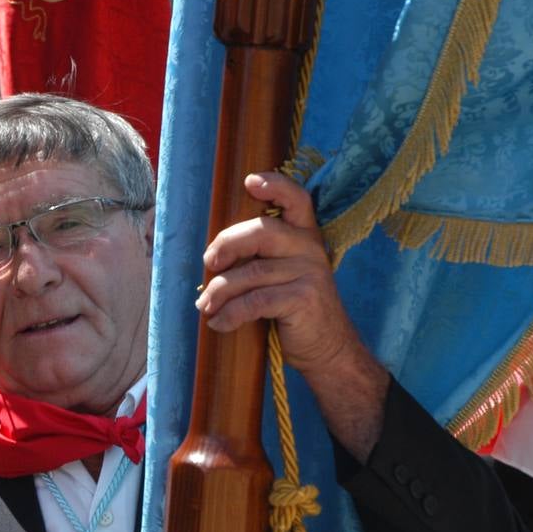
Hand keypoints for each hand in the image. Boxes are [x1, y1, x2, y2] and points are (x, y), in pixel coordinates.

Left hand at [195, 172, 353, 374]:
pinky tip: (219, 323)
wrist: (327, 349)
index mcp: (304, 236)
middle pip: (261, 232)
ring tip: (204, 306)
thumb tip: (211, 256)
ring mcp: (310, 273)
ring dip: (219, 292)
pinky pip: (256, 301)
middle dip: (226, 245)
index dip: (275, 186)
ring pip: (251, 273)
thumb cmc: (292, 310)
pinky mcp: (304, 299)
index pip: (297, 200)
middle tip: (208, 263)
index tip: (250, 182)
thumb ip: (260, 257)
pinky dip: (231, 314)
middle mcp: (310, 248)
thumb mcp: (281, 276)